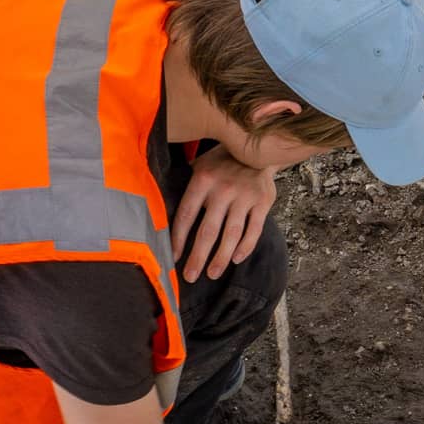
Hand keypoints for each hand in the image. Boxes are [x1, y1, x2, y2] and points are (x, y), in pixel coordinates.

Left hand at [174, 146, 277, 280]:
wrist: (258, 147)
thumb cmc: (222, 161)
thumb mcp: (200, 165)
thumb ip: (185, 186)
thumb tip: (160, 211)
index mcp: (203, 179)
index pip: (186, 216)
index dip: (178, 239)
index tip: (173, 258)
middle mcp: (224, 188)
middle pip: (208, 230)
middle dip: (198, 257)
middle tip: (191, 276)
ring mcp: (245, 196)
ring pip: (231, 234)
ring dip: (221, 257)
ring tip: (212, 273)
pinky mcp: (263, 201)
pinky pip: (254, 230)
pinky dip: (246, 247)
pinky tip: (236, 259)